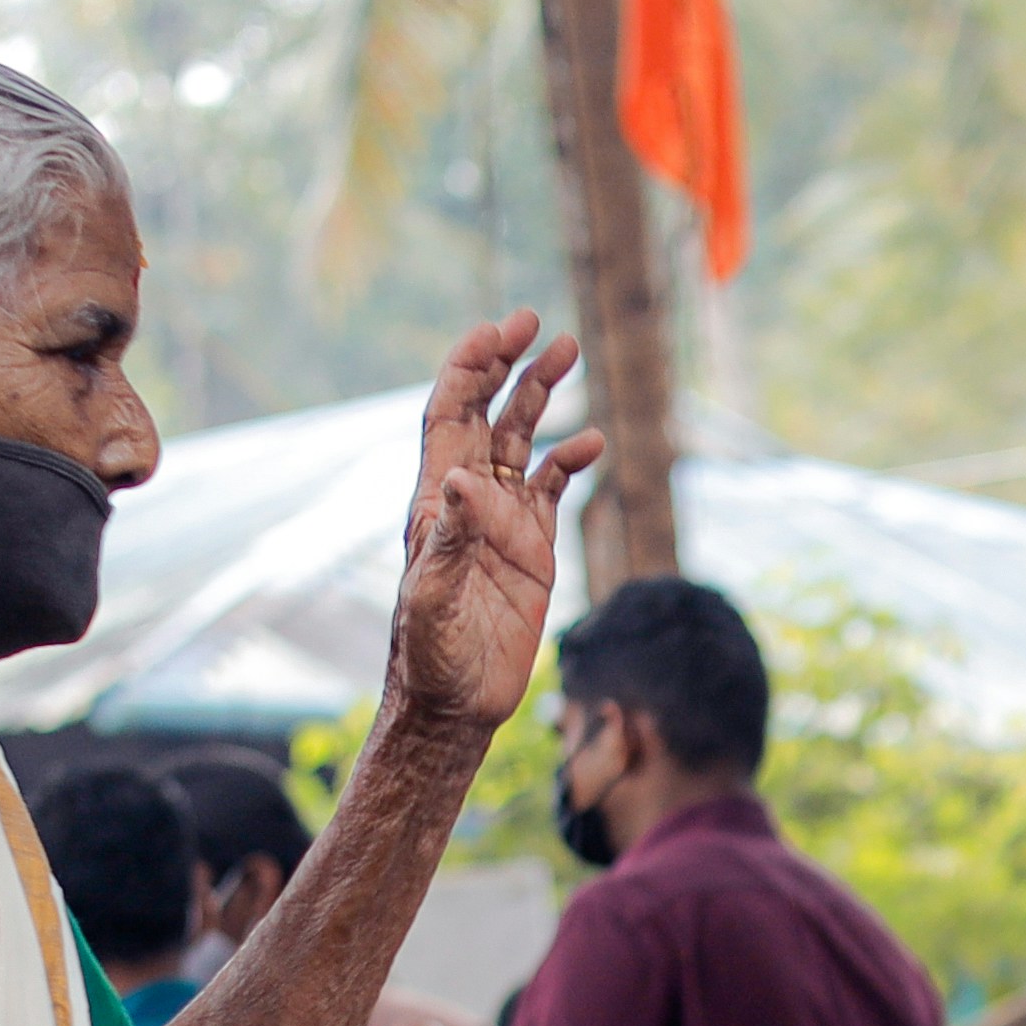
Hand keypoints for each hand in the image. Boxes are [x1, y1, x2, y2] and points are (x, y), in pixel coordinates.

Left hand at [384, 311, 600, 738]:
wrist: (455, 704)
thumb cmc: (431, 655)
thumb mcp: (435, 598)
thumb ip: (451, 538)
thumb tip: (462, 482)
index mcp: (437, 499)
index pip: (450, 413)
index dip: (469, 368)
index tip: (497, 332)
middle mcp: (469, 499)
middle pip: (488, 411)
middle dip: (507, 363)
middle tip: (533, 322)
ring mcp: (504, 520)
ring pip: (524, 439)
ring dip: (542, 395)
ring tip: (568, 351)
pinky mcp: (534, 548)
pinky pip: (554, 488)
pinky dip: (573, 459)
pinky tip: (593, 442)